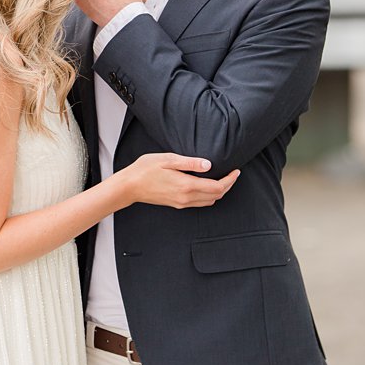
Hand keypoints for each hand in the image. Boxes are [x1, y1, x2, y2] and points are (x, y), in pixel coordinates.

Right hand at [122, 154, 240, 208]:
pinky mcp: (177, 204)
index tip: (236, 171)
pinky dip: (209, 196)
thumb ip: (190, 163)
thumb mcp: (168, 159)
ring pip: (209, 202)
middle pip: (216, 196)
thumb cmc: (145, 170)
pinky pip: (199, 203)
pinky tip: (208, 186)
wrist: (129, 187)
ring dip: (219, 192)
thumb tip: (209, 165)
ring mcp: (181, 203)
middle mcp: (186, 198)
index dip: (230, 180)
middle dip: (228, 186)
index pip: (217, 187)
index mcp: (186, 186)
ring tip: (224, 179)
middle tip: (233, 174)